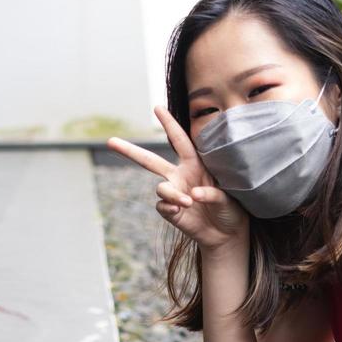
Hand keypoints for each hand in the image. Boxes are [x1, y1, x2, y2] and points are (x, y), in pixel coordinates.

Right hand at [106, 107, 249, 250]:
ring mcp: (174, 193)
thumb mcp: (229, 199)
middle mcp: (180, 176)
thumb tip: (192, 194)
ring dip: (172, 194)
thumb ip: (212, 194)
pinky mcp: (171, 212)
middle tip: (110, 141)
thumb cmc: (231, 210)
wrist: (227, 234)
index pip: (180, 141)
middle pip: (150, 161)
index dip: (169, 124)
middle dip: (130, 151)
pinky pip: (162, 206)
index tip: (157, 107)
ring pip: (160, 188)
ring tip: (187, 203)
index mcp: (195, 165)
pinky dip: (170, 208)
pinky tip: (181, 211)